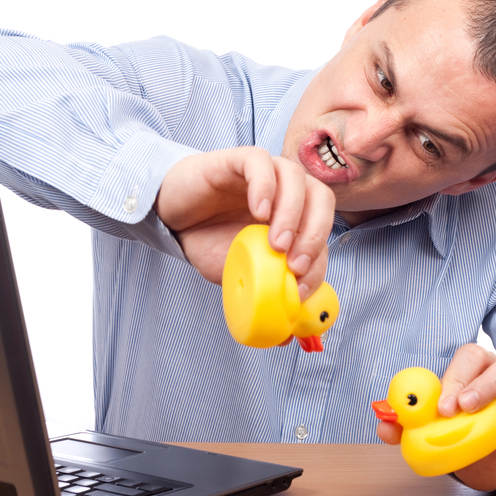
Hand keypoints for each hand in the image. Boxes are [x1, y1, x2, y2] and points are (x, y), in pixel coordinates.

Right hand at [154, 147, 334, 299]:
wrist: (173, 218)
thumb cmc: (209, 242)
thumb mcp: (240, 275)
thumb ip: (266, 294)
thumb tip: (288, 335)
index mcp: (295, 216)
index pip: (323, 231)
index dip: (319, 258)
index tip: (301, 285)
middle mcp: (286, 191)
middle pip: (321, 198)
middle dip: (316, 234)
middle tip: (297, 264)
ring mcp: (265, 172)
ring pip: (296, 177)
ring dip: (292, 214)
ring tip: (275, 244)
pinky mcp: (238, 159)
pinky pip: (260, 162)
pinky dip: (265, 186)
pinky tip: (257, 211)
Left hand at [376, 344, 495, 490]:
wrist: (491, 462)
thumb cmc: (462, 433)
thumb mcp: (433, 432)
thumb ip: (408, 427)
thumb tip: (384, 425)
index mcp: (479, 369)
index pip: (472, 356)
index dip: (459, 377)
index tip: (445, 406)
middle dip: (491, 380)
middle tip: (469, 407)